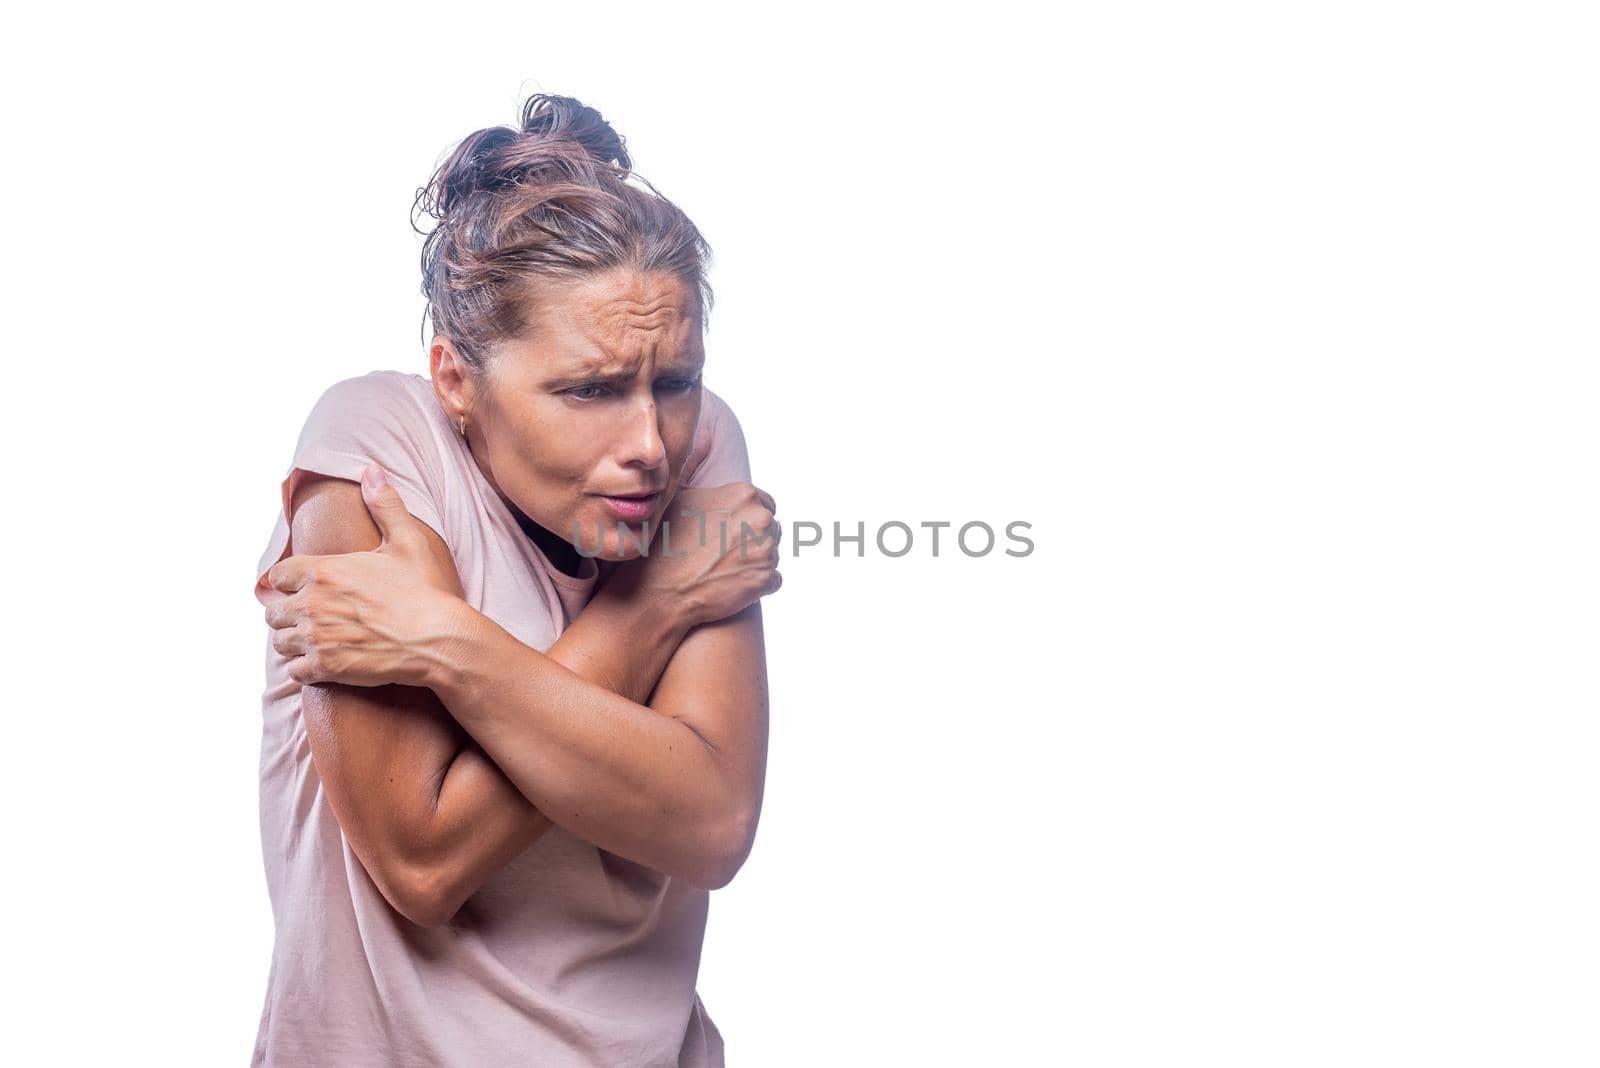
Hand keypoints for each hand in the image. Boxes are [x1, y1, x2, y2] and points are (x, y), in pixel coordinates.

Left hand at [256, 464, 467, 687]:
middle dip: (289, 613)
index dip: (289, 581)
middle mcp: (312, 604)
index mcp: (325, 571)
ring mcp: (317, 638)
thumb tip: (372, 470)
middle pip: (274, 611)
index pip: (280, 575)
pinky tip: (323, 664)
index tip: (302, 588)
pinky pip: (295, 672)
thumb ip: (385, 505)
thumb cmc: (425, 591)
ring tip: (314, 641)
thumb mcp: (408, 542)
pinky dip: (305, 669)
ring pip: (280, 642)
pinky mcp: (326, 667)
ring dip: (294, 641)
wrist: (439, 639)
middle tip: (309, 617)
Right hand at [601, 482, 782, 627]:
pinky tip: (732, 586)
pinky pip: (774, 581)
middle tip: (722, 552)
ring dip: (754, 562)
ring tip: (724, 569)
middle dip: (752, 538)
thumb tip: (700, 443)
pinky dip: (758, 585)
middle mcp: (760, 518)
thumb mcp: (678, 497)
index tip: (729, 530)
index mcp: (744, 494)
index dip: (746, 518)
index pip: (764, 502)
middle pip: (769, 528)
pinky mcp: (765, 580)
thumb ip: (700, 477)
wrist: (658, 591)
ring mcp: (765, 550)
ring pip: (771, 554)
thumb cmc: (664, 543)